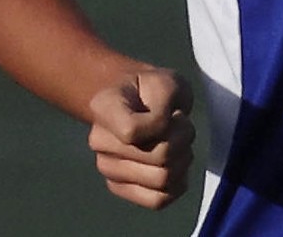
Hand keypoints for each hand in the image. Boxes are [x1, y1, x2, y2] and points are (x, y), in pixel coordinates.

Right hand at [88, 69, 194, 209]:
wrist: (139, 101)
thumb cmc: (154, 90)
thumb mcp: (165, 82)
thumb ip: (164, 105)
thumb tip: (163, 143)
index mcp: (104, 107)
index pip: (133, 131)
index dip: (164, 123)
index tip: (170, 111)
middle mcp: (99, 140)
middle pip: (157, 157)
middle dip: (182, 139)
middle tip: (181, 125)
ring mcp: (108, 168)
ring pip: (161, 180)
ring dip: (183, 159)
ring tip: (179, 142)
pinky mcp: (120, 187)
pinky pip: (157, 200)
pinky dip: (177, 184)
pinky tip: (177, 165)